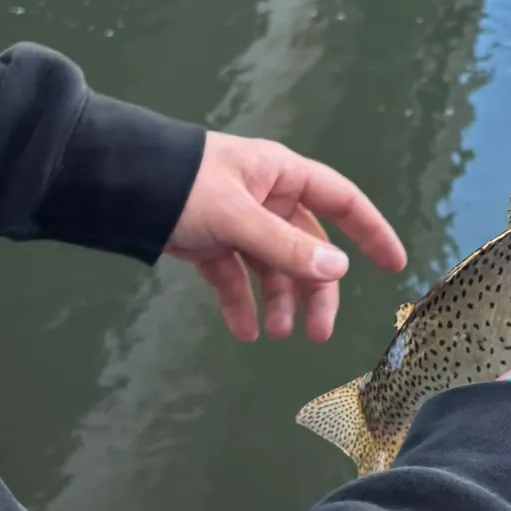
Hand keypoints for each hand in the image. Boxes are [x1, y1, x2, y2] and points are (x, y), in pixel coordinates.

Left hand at [166, 133, 406, 343]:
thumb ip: (286, 247)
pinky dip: (241, 304)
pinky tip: (244, 331)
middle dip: (315, 289)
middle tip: (318, 333)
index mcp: (282, 175)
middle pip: (308, 247)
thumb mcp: (237, 217)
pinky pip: (235, 277)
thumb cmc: (182, 186)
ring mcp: (239, 222)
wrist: (115, 185)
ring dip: (278, 301)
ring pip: (273, 266)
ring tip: (274, 334)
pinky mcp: (209, 242)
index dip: (371, 231)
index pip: (342, 202)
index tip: (394, 265)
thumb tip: (338, 271)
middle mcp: (267, 197)